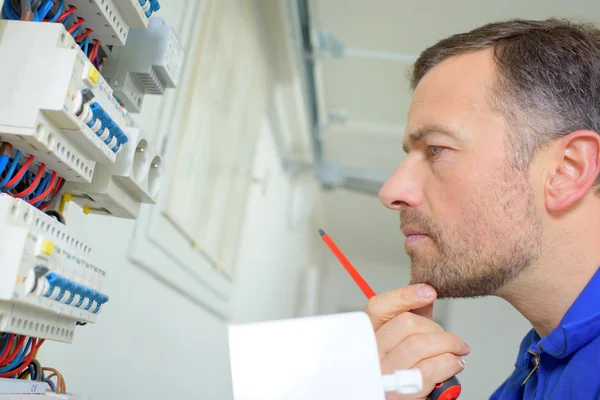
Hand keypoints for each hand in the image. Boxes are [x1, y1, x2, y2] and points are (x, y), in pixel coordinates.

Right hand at [364, 284, 469, 398]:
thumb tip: (426, 291)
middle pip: (406, 323)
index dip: (405, 295)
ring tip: (458, 350)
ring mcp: (383, 373)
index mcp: (368, 335)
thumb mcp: (399, 342)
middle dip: (437, 328)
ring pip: (419, 344)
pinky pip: (430, 369)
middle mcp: (371, 353)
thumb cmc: (401, 372)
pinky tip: (454, 364)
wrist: (398, 399)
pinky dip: (449, 363)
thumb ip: (410, 317)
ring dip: (449, 345)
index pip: (379, 306)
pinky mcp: (400, 394)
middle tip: (449, 338)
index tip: (429, 291)